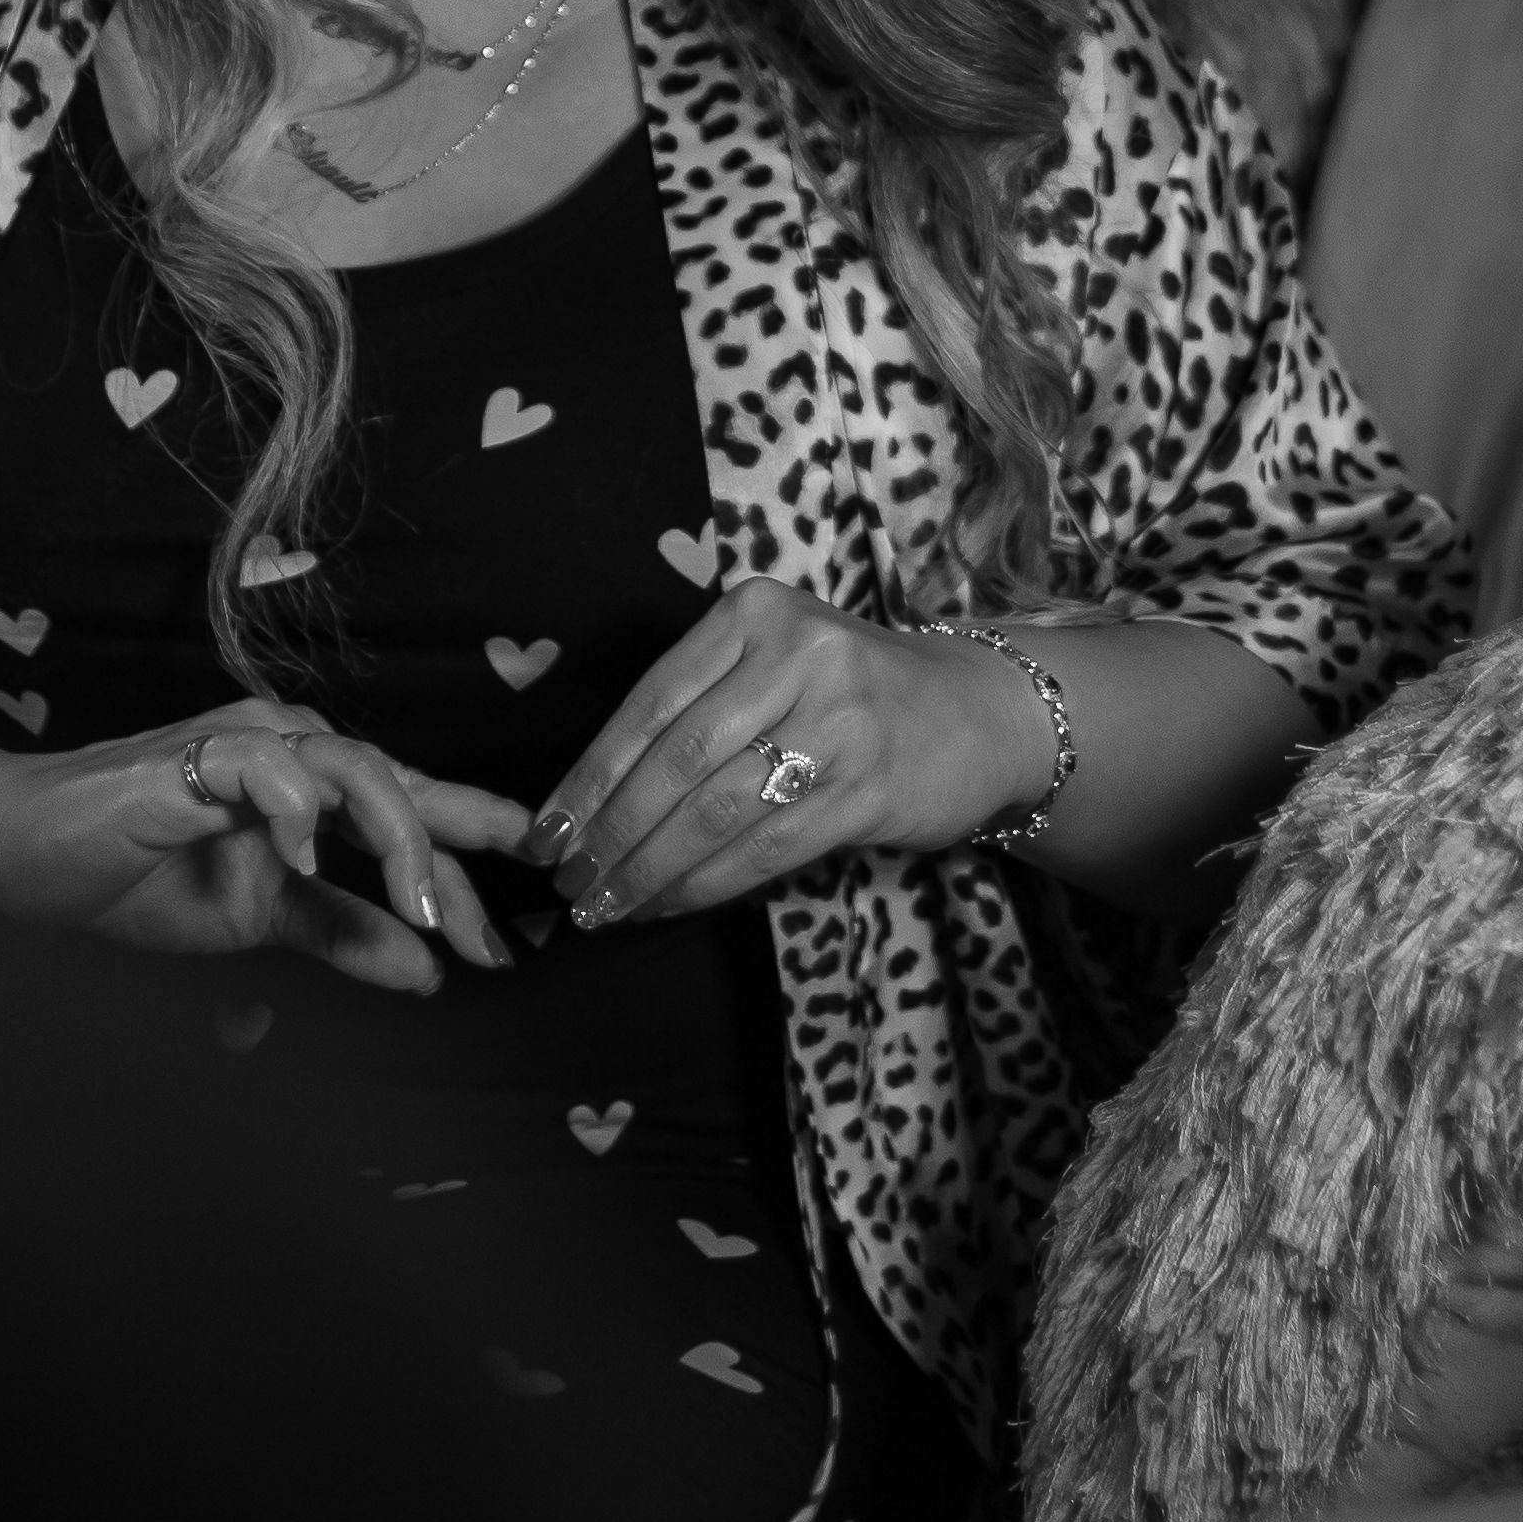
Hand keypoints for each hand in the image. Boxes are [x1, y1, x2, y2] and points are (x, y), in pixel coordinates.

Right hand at [0, 703, 531, 995]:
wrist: (28, 859)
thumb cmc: (138, 878)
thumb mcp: (259, 924)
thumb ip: (341, 935)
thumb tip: (429, 974)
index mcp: (314, 786)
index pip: (411, 815)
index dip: (469, 868)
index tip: (510, 940)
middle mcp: (293, 749)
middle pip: (400, 788)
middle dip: (455, 860)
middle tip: (485, 939)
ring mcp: (246, 745)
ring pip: (354, 767)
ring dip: (398, 836)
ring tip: (423, 908)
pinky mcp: (194, 753)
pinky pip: (267, 766)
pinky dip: (298, 810)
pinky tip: (309, 859)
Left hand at [524, 579, 1054, 929]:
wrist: (979, 714)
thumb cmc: (850, 692)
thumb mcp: (775, 661)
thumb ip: (697, 706)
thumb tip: (589, 798)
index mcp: (755, 614)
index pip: (650, 702)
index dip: (589, 775)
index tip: (543, 830)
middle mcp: (797, 655)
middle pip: (675, 759)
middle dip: (610, 831)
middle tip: (568, 881)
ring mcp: (838, 721)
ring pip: (714, 811)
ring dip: (649, 870)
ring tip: (606, 905)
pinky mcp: (867, 788)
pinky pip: (764, 848)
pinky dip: (705, 886)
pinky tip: (667, 906)